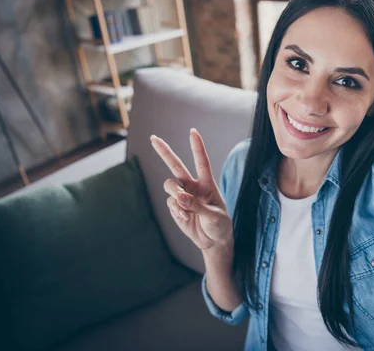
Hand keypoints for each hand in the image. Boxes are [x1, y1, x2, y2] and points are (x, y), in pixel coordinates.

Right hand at [150, 129, 232, 251]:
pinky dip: (177, 211)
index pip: (202, 162)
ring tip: (186, 209)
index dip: (197, 147)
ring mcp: (182, 196)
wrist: (213, 241)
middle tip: (153, 138)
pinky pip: (170, 204)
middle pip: (176, 166)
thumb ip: (197, 205)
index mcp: (207, 184)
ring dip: (175, 194)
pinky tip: (186, 219)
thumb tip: (179, 197)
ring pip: (170, 186)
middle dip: (164, 152)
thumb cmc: (219, 225)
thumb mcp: (213, 216)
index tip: (193, 132)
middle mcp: (193, 186)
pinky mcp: (175, 207)